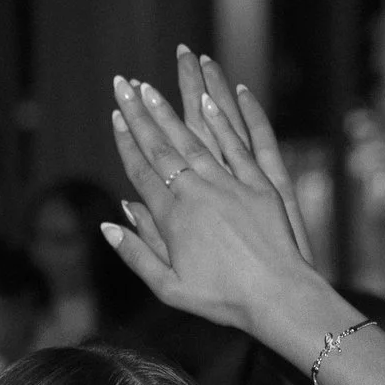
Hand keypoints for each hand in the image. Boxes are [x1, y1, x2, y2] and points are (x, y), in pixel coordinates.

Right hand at [106, 62, 325, 342]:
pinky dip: (222, 121)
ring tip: (153, 87)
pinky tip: (207, 101)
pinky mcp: (260, 185)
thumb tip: (108, 225)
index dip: (126, 142)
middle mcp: (198, 194)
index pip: (141, 172)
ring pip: (195, 140)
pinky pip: (238, 146)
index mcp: (173, 218)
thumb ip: (136, 254)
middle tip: (123, 85)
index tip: (115, 117)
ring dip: (171, 110)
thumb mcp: (169, 288)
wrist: (276, 297)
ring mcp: (230, 185)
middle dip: (140, 114)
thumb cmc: (222, 299)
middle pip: (162, 147)